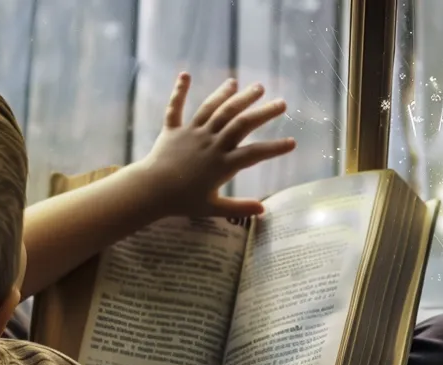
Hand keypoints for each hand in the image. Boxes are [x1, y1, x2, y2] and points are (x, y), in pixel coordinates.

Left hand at [140, 73, 295, 217]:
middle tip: (281, 103)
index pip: (254, 154)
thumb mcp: (212, 208)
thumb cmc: (181, 202)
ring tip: (250, 86)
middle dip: (262, 112)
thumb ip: (238, 207)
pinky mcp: (173, 130)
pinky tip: (185, 75)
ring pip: (216, 109)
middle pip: (240, 123)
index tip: (293, 142)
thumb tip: (263, 210)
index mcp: (222, 164)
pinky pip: (176, 108)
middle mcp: (210, 143)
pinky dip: (179, 91)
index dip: (274, 148)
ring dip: (234, 95)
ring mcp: (192, 133)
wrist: (149, 192)